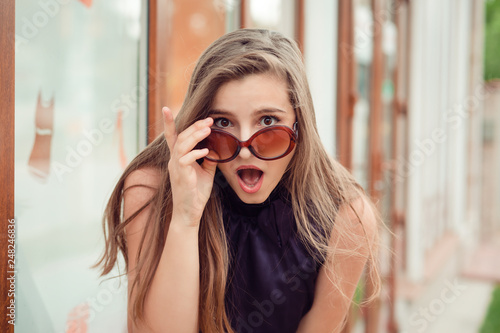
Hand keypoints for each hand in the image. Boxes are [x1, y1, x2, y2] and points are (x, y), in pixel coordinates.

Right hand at [163, 107, 216, 227]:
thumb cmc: (196, 194)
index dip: (168, 122)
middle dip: (194, 126)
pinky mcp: (180, 175)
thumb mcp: (206, 173)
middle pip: (180, 136)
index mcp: (178, 158)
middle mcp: (173, 160)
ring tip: (208, 129)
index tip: (167, 108)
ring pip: (182, 144)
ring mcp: (175, 167)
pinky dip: (196, 152)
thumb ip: (209, 160)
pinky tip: (206, 151)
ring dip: (195, 135)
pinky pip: (185, 158)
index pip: (171, 137)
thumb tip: (217, 149)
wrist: (189, 213)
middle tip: (209, 120)